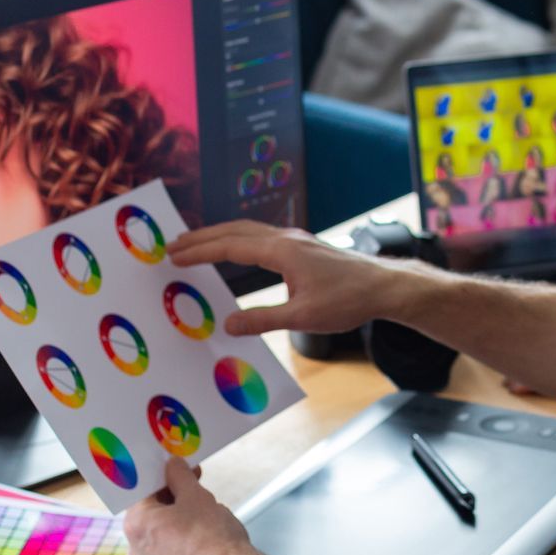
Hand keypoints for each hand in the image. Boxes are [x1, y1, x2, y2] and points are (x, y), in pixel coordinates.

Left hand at [121, 459, 266, 554]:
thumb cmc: (212, 539)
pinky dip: (180, 547)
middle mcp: (135, 550)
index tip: (182, 471)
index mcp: (136, 524)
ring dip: (177, 524)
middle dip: (173, 500)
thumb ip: (180, 477)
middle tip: (197, 490)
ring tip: (205, 519)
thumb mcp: (197, 496)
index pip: (144, 491)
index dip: (165, 477)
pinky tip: (203, 543)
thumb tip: (172, 466)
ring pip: (160, 537)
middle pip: (150, 515)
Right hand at [170, 221, 409, 334]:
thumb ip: (263, 320)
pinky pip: (262, 237)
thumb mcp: (303, 317)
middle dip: (202, 237)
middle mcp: (286, 239)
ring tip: (195, 243)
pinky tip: (236, 250)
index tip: (174, 254)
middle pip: (235, 231)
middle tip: (173, 245)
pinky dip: (239, 239)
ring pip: (249, 231)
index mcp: (282, 251)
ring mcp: (296, 240)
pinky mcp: (303, 247)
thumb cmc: (348, 300)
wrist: (383, 286)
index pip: (231, 246)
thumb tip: (227, 324)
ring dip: (220, 235)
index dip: (200, 250)